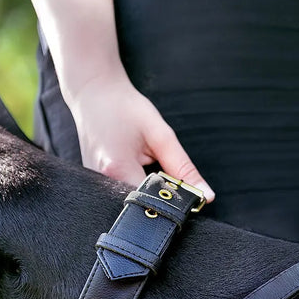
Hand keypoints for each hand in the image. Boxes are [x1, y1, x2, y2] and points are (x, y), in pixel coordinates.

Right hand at [67, 73, 214, 200]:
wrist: (93, 92)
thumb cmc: (126, 108)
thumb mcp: (161, 134)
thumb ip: (184, 168)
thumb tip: (206, 197)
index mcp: (118, 170)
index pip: (155, 203)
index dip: (173, 201)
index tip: (183, 190)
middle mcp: (102, 182)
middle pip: (142, 206)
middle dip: (159, 196)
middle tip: (158, 166)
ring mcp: (95, 183)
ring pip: (132, 200)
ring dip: (146, 190)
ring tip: (141, 161)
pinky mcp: (94, 181)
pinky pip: (120, 192)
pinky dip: (133, 184)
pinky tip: (131, 163)